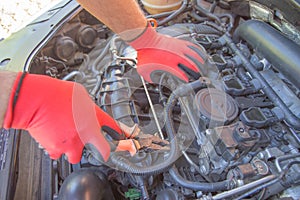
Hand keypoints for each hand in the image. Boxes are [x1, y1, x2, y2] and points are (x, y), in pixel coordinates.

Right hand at [3, 73, 126, 162]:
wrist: (35, 99)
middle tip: (86, 134)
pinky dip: (57, 146)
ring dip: (74, 147)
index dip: (123, 145)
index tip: (128, 146)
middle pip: (96, 152)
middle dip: (94, 145)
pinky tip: (56, 134)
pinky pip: (58, 153)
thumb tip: (93, 113)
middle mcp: (81, 139)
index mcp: (91, 126)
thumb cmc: (57, 95)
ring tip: (67, 132)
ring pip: (75, 154)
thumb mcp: (84, 96)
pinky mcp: (53, 149)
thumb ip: (92, 110)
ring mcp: (67, 146)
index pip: (112, 142)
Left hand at [129, 23, 206, 82]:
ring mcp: (179, 48)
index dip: (186, 79)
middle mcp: (177, 56)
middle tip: (199, 74)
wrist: (146, 39)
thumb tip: (151, 80)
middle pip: (191, 65)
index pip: (182, 74)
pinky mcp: (179, 42)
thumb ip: (149, 77)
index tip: (187, 80)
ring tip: (203, 64)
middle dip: (196, 71)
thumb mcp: (144, 70)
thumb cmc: (145, 53)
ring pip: (194, 54)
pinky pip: (191, 45)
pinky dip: (197, 49)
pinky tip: (199, 51)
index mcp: (170, 65)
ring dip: (200, 60)